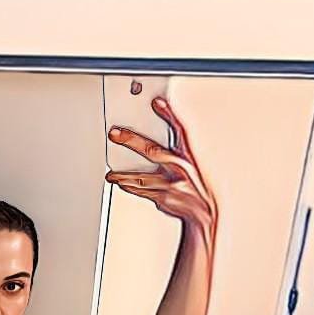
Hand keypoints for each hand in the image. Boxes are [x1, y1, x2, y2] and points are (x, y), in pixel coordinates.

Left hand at [105, 96, 216, 236]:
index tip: (157, 103)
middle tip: (115, 134)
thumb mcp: (191, 164)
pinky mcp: (163, 198)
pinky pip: (141, 191)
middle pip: (153, 151)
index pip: (179, 131)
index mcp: (188, 157)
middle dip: (132, 141)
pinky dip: (129, 187)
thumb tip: (152, 140)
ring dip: (123, 175)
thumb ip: (174, 152)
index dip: (169, 115)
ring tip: (111, 174)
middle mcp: (180, 169)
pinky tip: (121, 183)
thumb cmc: (194, 185)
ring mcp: (170, 185)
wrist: (202, 212)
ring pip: (141, 177)